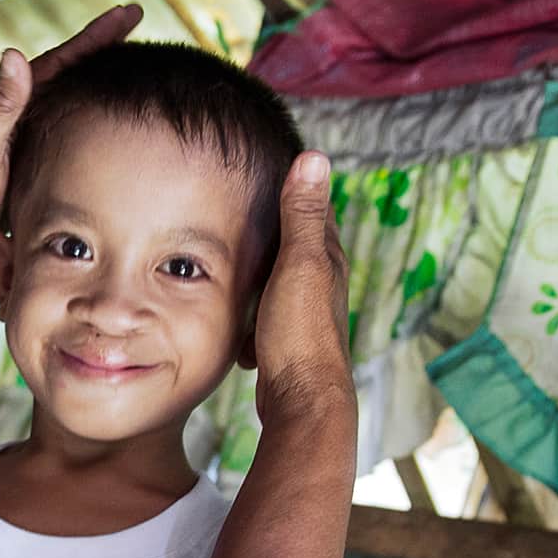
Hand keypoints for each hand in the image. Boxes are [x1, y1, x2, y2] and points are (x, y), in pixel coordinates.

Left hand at [0, 4, 143, 265]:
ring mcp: (29, 135)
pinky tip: (110, 122)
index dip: (96, 36)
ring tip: (132, 62)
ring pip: (74, 99)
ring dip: (102, 79)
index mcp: (10, 102)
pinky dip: (94, 117)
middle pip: (71, 71)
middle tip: (137, 18)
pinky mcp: (35, 160)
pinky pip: (73, 130)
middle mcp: (21, 112)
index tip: (129, 12)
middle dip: (105, 44)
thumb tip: (14, 54)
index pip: (62, 59)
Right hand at [251, 152, 353, 422]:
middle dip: (272, 229)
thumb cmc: (301, 332)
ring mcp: (303, 316)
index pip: (315, 212)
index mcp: (328, 261)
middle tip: (240, 207)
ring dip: (258, 270)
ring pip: (277, 282)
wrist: (301, 400)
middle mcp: (321, 286)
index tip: (270, 166)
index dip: (295, 188)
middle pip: (295, 247)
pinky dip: (249, 310)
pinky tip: (232, 315)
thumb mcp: (299, 264)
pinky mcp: (285, 342)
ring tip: (229, 256)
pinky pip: (264, 317)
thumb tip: (314, 158)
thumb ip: (301, 215)